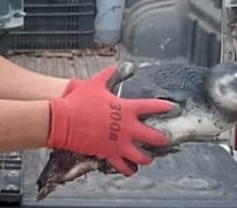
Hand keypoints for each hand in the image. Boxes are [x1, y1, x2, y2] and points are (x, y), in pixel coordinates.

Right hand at [47, 66, 173, 174]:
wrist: (64, 119)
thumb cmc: (80, 100)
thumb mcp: (96, 83)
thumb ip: (110, 74)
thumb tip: (119, 66)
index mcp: (126, 108)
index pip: (152, 107)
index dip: (164, 107)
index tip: (173, 108)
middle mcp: (127, 127)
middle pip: (153, 136)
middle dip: (162, 139)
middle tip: (165, 139)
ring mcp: (119, 143)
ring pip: (141, 156)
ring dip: (147, 157)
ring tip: (149, 158)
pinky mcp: (109, 154)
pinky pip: (123, 166)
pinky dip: (129, 169)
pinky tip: (132, 170)